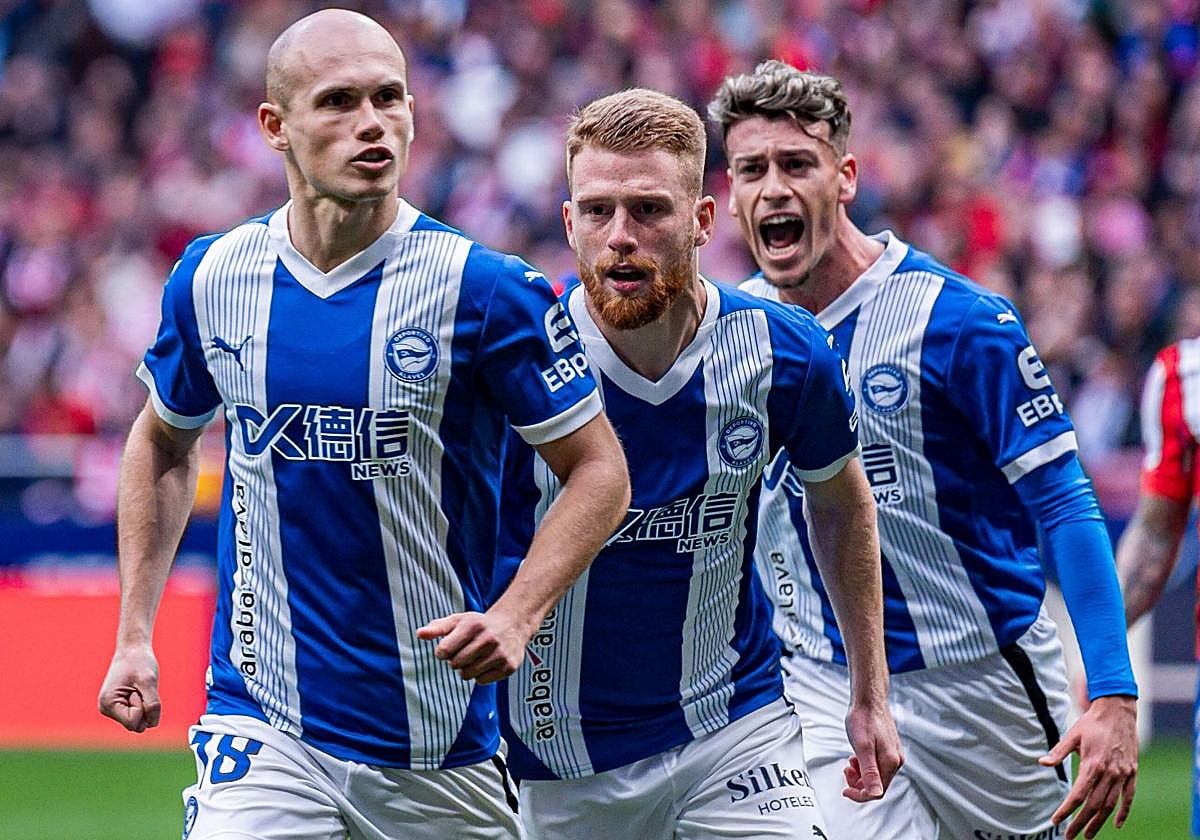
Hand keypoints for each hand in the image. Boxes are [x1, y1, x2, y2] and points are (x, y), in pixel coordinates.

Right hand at [97, 644, 160, 732]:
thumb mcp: (149, 682)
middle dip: (144, 707)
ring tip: (137, 687)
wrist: (133, 649)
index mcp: (108, 704)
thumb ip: (152, 704)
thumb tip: (153, 724)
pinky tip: (137, 689)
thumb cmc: (140, 662)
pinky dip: (143, 703)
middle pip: (136, 725)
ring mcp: (112, 709)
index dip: (142, 706)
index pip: (133, 723)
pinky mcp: (120, 706)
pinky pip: (139, 715)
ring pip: (139, 721)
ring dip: (144, 704)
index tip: (137, 688)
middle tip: (138, 687)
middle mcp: (106, 709)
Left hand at [417, 609, 529, 683]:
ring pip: (467, 674)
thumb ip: (437, 628)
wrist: (512, 625)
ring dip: (466, 669)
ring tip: (475, 657)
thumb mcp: (458, 621)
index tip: (448, 648)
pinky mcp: (508, 667)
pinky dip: (480, 675)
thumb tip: (419, 634)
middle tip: (464, 652)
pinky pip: (481, 681)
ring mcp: (500, 654)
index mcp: (473, 625)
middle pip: (455, 664)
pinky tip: (486, 663)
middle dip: (455, 660)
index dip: (443, 652)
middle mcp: (488, 639)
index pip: (444, 651)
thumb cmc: (479, 624)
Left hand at [842, 699, 903, 801]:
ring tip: (851, 762)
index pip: (877, 792)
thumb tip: (874, 793)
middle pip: (877, 785)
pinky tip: (857, 757)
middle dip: (859, 782)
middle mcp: (896, 760)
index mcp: (891, 761)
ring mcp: (893, 754)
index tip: (845, 791)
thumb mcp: (862, 747)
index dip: (860, 795)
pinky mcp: (888, 748)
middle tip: (847, 771)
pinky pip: (877, 765)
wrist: (868, 699)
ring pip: (876, 775)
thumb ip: (869, 772)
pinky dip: (864, 765)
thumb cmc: (863, 718)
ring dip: (861, 774)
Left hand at [1040, 694, 1136, 838]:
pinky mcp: (1132, 773)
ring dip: (1099, 822)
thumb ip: (1058, 752)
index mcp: (1092, 764)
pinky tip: (1116, 824)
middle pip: (1094, 805)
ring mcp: (1123, 774)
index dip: (1067, 810)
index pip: (1078, 795)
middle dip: (1081, 823)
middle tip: (1070, 836)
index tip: (1057, 821)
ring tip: (1088, 835)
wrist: (1118, 711)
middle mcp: (1109, 772)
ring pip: (1111, 805)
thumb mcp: (1072, 735)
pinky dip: (1123, 812)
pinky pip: (1128, 797)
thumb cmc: (1092, 723)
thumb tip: (1041, 762)